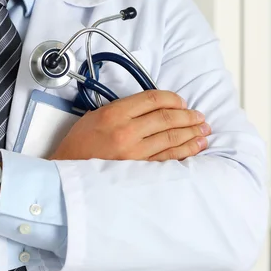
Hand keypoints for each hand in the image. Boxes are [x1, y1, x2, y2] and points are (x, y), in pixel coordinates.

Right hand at [50, 90, 210, 161]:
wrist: (66, 172)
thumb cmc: (79, 145)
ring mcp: (134, 153)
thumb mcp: (94, 116)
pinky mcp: (138, 170)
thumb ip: (121, 109)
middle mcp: (126, 131)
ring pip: (171, 138)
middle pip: (166, 118)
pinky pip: (168, 158)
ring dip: (192, 132)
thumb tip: (151, 107)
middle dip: (188, 116)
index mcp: (114, 114)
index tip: (181, 102)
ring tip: (204, 130)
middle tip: (199, 116)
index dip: (172, 98)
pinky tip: (196, 146)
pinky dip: (185, 151)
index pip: (152, 99)